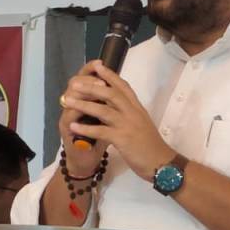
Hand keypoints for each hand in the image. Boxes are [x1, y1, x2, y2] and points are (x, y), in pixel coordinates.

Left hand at [63, 61, 174, 180]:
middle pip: (110, 93)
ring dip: (84, 104)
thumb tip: (114, 105)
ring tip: (68, 101)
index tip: (97, 66)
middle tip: (75, 83)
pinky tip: (73, 127)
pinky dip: (85, 128)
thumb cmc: (151, 145)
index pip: (123, 86)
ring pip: (103, 110)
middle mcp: (133, 112)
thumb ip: (129, 113)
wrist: (161, 163)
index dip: (110, 75)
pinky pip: (101, 131)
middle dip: (91, 86)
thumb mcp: (141, 123)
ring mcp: (127, 125)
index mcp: (137, 108)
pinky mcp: (122, 139)